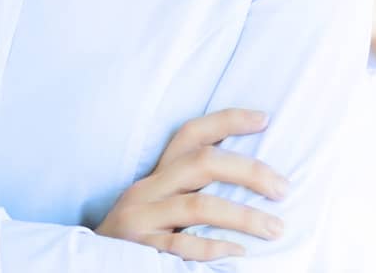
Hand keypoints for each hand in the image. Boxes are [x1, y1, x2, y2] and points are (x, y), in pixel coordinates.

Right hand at [96, 109, 288, 259]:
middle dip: (249, 171)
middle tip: (283, 188)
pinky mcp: (138, 250)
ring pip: (199, 206)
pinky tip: (240, 252)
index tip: (264, 118)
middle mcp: (146, 190)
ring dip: (244, 216)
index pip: (191, 133)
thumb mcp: (161, 204)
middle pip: (202, 163)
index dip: (228, 120)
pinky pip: (182, 247)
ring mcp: (141, 220)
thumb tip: (252, 177)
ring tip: (275, 228)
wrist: (91, 269)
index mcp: (156, 175)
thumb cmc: (140, 236)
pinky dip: (215, 248)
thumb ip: (192, 189)